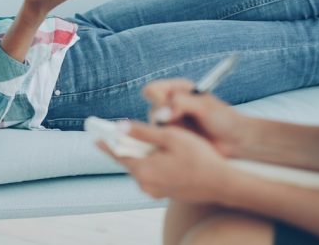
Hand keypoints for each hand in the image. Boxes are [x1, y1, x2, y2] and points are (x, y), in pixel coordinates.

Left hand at [98, 121, 232, 202]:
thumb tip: (120, 126)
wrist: (223, 183)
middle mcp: (145, 184)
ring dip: (142, 153)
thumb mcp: (170, 137)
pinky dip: (152, 162)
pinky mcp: (164, 193)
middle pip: (129, 159)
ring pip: (141, 166)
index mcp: (143, 170)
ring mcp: (154, 191)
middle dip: (127, 145)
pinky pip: (151, 173)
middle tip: (123, 131)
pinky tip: (163, 153)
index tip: (95, 136)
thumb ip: (143, 132)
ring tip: (149, 139)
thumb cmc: (199, 157)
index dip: (106, 142)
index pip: (117, 153)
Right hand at [143, 78, 250, 157]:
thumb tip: (162, 113)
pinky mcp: (175, 138)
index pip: (153, 89)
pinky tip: (185, 141)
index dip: (157, 98)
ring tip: (188, 133)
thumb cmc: (225, 120)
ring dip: (168, 130)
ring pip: (155, 126)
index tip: (170, 107)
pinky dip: (170, 141)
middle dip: (164, 116)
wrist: (237, 141)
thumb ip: (180, 103)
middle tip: (178, 120)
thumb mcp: (203, 106)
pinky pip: (162, 139)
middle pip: (152, 109)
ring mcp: (173, 123)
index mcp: (179, 90)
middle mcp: (173, 105)